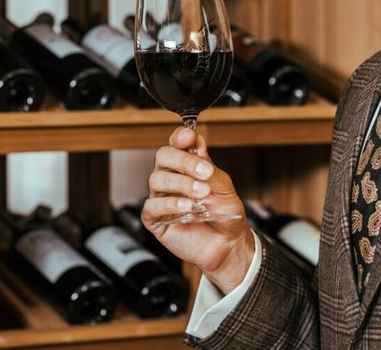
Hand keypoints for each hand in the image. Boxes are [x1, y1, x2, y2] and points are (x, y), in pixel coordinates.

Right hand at [142, 127, 253, 293]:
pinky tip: (187, 207)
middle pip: (163, 156)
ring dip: (180, 183)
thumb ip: (210, 168)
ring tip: (201, 194)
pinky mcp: (156, 219)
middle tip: (203, 172)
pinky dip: (170, 204)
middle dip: (183, 161)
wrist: (228, 245)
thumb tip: (198, 142)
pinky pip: (152, 206)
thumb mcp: (225, 188)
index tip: (189, 136)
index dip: (179, 137)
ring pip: (156, 179)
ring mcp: (162, 198)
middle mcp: (172, 179)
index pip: (176, 144)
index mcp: (187, 167)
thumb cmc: (225, 215)